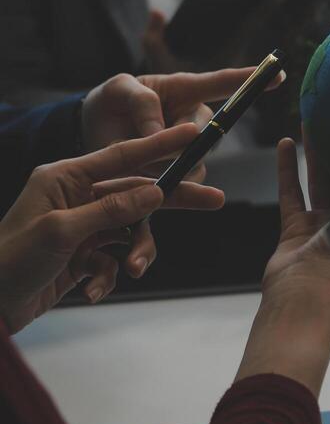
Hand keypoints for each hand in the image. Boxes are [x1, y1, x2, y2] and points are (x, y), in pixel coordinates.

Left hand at [0, 127, 223, 333]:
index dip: (161, 145)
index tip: (193, 134)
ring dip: (133, 254)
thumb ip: (111, 211)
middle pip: (137, 193)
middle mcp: (75, 197)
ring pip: (129, 233)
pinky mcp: (81, 255)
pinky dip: (106, 276)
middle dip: (172, 201)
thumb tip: (154, 193)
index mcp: (64, 177)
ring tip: (133, 271)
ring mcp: (81, 227)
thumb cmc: (11, 261)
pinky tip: (90, 289)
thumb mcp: (62, 232)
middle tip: (214, 199)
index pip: (123, 156)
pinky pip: (111, 261)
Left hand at [81, 63, 285, 180]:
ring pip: (196, 163)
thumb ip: (140, 102)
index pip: (221, 84)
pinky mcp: (179, 177)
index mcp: (182, 90)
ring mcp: (189, 151)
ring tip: (135, 157)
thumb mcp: (117, 90)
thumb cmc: (111, 103)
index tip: (277, 73)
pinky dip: (165, 187)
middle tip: (148, 137)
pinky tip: (144, 182)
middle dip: (182, 141)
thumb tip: (159, 130)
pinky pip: (184, 186)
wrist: (93, 135)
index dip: (248, 80)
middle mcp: (193, 121)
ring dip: (167, 165)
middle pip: (208, 134)